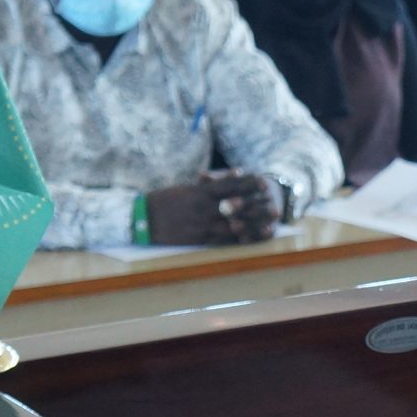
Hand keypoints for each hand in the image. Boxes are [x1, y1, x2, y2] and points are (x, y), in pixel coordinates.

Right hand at [146, 172, 278, 245]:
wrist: (142, 219)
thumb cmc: (164, 201)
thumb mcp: (186, 188)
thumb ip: (209, 184)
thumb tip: (232, 176)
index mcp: (200, 191)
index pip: (231, 185)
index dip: (249, 184)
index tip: (264, 182)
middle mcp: (204, 207)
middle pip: (237, 205)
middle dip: (257, 205)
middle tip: (274, 205)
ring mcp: (201, 224)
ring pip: (234, 224)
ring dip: (253, 225)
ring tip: (270, 224)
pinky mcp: (198, 238)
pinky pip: (223, 240)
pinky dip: (238, 240)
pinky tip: (251, 240)